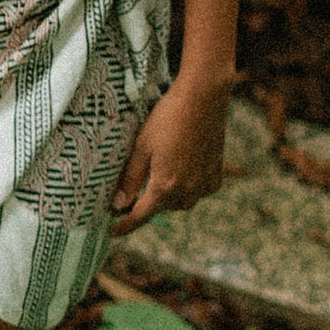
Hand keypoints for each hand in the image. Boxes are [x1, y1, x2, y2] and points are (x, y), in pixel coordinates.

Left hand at [110, 69, 232, 230]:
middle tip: (133, 194)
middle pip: (162, 208)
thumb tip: (119, 204)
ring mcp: (205, 183)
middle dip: (147, 204)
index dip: (125, 225)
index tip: (112, 231)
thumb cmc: (167, 118)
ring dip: (168, 198)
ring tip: (158, 179)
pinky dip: (189, 188)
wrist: (202, 98)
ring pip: (182, 203)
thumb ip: (130, 179)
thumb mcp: (141, 147)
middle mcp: (188, 189)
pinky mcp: (216, 173)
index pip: (140, 215)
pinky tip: (182, 172)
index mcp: (165, 185)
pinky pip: (200, 191)